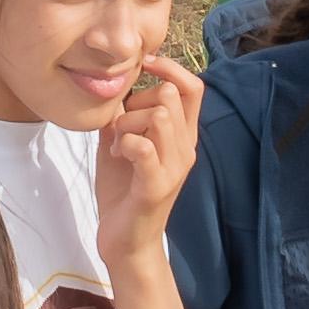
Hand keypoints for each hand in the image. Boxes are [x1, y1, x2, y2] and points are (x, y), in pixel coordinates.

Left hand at [90, 58, 204, 266]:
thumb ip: (124, 114)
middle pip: (170, 94)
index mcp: (181, 136)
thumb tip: (114, 85)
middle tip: (120, 128)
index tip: (143, 65)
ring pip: (159, 116)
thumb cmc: (123, 190)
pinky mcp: (156, 186)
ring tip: (117, 144)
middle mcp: (185, 149)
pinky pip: (144, 147)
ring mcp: (174, 168)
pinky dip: (124, 143)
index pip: (193, 87)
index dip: (169, 67)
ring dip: (128, 123)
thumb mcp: (122, 142)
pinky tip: (116, 155)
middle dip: (137, 101)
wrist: (125, 242)